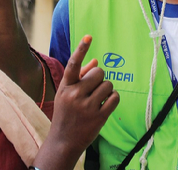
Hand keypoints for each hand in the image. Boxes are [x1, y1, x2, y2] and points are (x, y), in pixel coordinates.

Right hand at [33, 35, 119, 169]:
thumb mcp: (66, 93)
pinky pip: (115, 97)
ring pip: (108, 84)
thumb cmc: (66, 113)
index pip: (74, 64)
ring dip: (107, 89)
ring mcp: (87, 107)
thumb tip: (96, 61)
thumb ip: (80, 76)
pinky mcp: (99, 117)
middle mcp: (75, 95)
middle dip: (100, 78)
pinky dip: (113, 98)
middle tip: (93, 88)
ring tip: (98, 99)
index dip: (81, 49)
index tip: (89, 36)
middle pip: (99, 72)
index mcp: (65, 87)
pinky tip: (105, 104)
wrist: (63, 141)